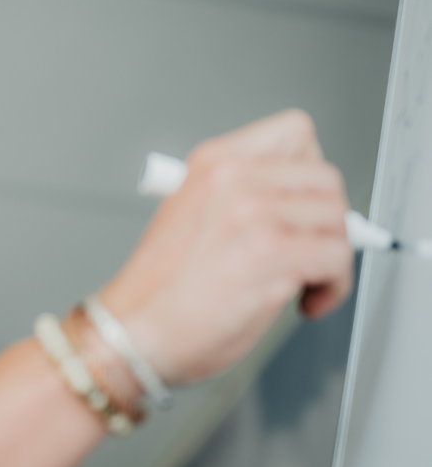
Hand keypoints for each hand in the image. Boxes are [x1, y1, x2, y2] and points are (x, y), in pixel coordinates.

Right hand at [100, 110, 352, 385]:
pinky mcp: (270, 253)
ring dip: (332, 257)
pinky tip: (305, 302)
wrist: (130, 333)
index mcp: (212, 163)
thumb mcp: (192, 216)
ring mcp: (252, 212)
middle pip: (326, 178)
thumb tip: (302, 209)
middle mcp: (232, 178)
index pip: (296, 133)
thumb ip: (244, 200)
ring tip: (305, 282)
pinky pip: (337, 258)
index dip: (308, 174)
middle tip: (310, 251)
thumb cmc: (157, 293)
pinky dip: (332, 287)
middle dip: (328, 221)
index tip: (301, 206)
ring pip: (337, 219)